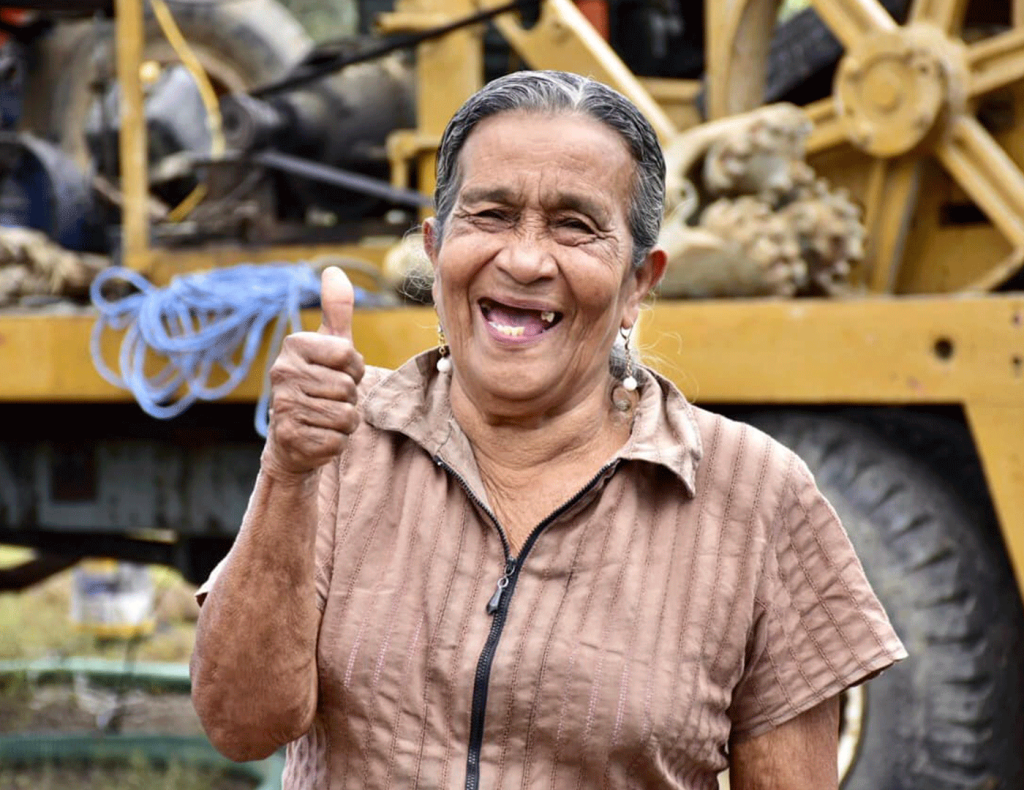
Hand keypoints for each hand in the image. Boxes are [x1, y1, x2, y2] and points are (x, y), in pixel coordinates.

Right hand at [264, 266, 365, 477]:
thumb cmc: (318, 384)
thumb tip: (333, 269)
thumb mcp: (329, 345)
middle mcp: (281, 373)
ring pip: (346, 415)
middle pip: (348, 387)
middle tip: (329, 398)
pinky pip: (338, 439)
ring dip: (345, 421)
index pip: (348, 354)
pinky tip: (319, 435)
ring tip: (325, 416)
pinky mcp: (290, 437)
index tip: (339, 373)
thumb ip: (336, 310)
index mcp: (293, 346)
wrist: (293, 437)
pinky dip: (336, 441)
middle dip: (349, 397)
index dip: (354, 369)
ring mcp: (283, 406)